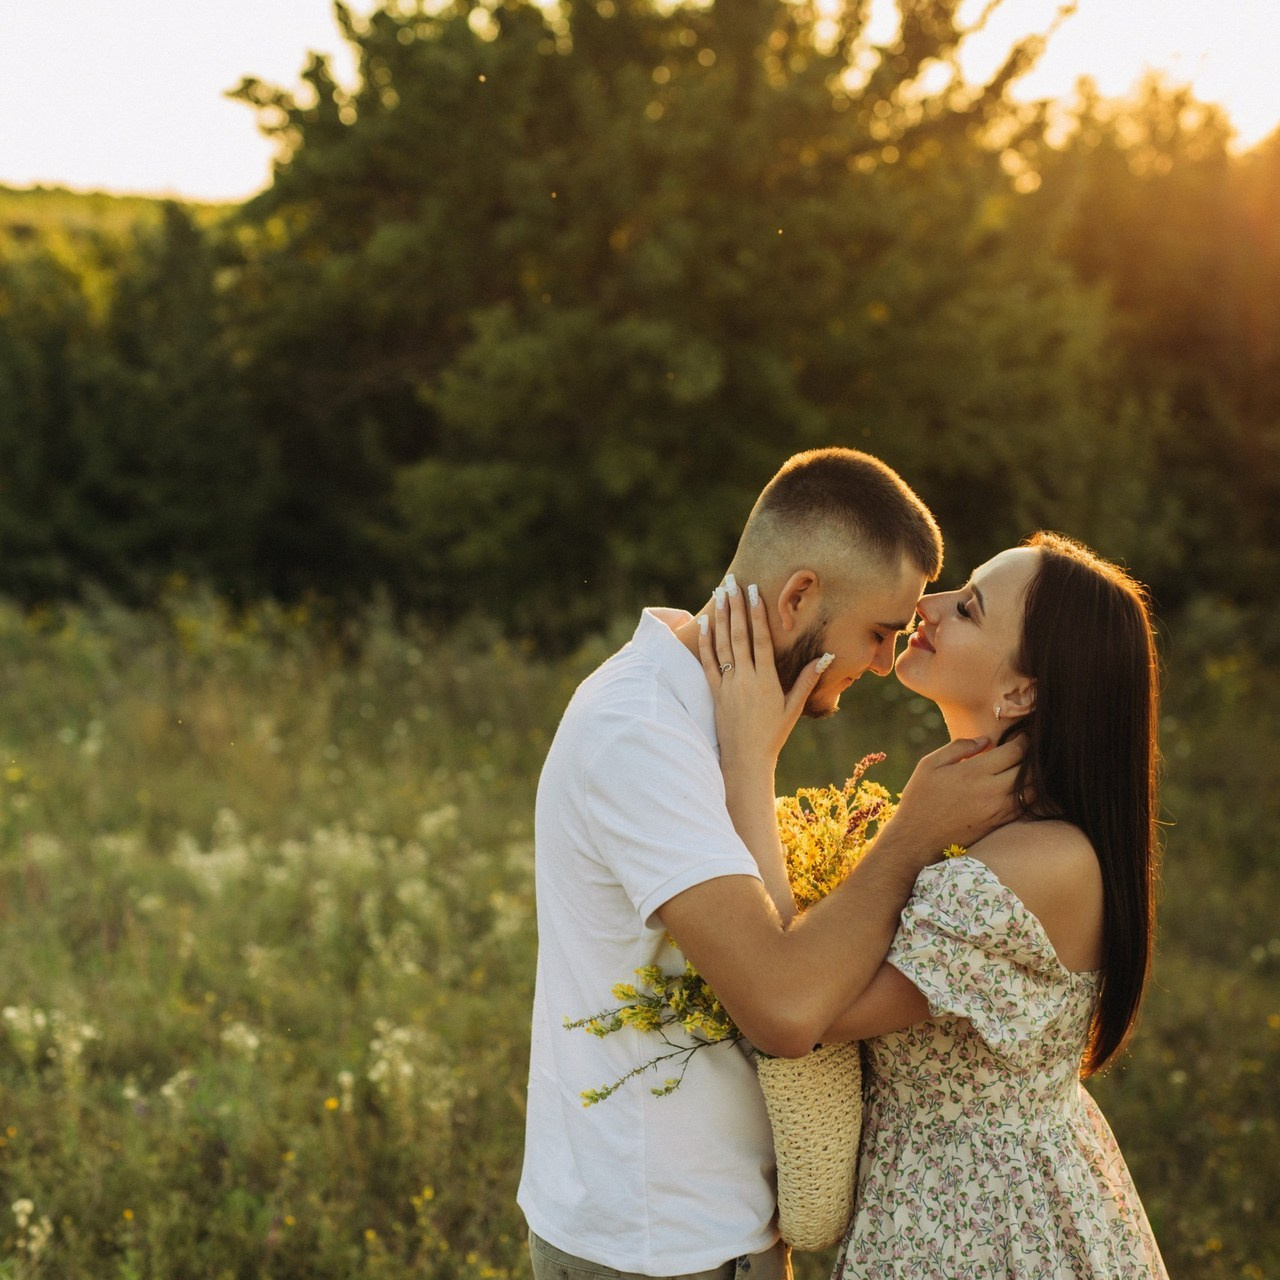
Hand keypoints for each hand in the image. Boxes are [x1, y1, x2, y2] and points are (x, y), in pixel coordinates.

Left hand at [696, 574, 830, 773]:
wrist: (746, 759)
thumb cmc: (773, 734)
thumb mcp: (793, 707)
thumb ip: (807, 679)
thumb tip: (825, 657)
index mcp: (766, 680)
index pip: (761, 639)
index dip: (756, 613)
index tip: (753, 591)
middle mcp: (745, 678)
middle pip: (739, 635)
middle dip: (735, 606)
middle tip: (732, 582)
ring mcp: (727, 684)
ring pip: (722, 644)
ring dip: (720, 617)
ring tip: (718, 593)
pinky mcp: (714, 692)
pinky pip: (708, 662)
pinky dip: (706, 641)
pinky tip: (705, 623)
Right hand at [890, 734, 1026, 856]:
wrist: (917, 840)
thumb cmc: (920, 799)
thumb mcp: (929, 765)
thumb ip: (958, 748)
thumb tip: (985, 740)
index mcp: (973, 772)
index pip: (1015, 751)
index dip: (1024, 740)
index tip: (1022, 736)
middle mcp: (990, 791)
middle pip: (1030, 770)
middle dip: (1033, 756)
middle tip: (1029, 750)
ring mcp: (998, 811)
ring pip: (1033, 791)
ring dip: (1035, 777)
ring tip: (1028, 768)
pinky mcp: (999, 825)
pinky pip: (1025, 807)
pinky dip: (1029, 795)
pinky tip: (1022, 787)